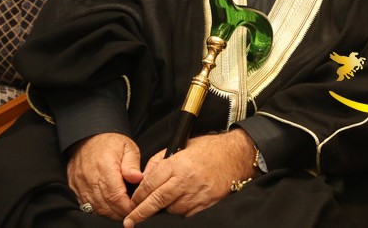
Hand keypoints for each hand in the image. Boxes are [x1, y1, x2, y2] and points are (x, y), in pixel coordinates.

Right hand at [67, 132, 143, 219]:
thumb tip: (138, 179)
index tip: (136, 208)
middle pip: (105, 205)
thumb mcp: (128, 147)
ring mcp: (79, 183)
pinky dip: (96, 209)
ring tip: (120, 212)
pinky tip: (107, 208)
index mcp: (105, 167)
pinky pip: (84, 204)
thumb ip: (132, 164)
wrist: (88, 135)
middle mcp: (90, 177)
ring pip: (94, 207)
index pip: (116, 196)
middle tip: (130, 213)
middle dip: (119, 213)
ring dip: (108, 213)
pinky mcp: (74, 186)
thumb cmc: (111, 142)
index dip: (126, 206)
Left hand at [123, 128, 256, 226]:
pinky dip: (181, 212)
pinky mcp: (207, 203)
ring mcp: (197, 193)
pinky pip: (187, 214)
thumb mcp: (182, 146)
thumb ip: (160, 161)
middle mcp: (186, 180)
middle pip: (156, 201)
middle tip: (129, 221)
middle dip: (140, 213)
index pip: (150, 183)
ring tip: (162, 206)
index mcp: (177, 164)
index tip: (131, 203)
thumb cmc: (210, 149)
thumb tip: (144, 177)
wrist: (237, 155)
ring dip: (164, 210)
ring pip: (171, 210)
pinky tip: (180, 206)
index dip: (137, 196)